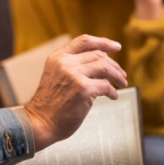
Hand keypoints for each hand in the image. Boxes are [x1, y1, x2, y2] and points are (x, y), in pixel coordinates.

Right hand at [23, 35, 127, 151]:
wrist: (40, 122)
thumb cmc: (50, 104)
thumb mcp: (56, 76)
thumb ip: (72, 66)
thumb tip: (100, 63)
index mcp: (58, 57)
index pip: (84, 41)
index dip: (103, 42)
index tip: (117, 47)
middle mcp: (65, 62)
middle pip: (98, 55)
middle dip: (114, 65)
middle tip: (122, 74)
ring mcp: (74, 75)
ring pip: (105, 68)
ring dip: (117, 76)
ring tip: (123, 83)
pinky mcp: (83, 89)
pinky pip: (106, 86)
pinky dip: (112, 91)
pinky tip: (113, 96)